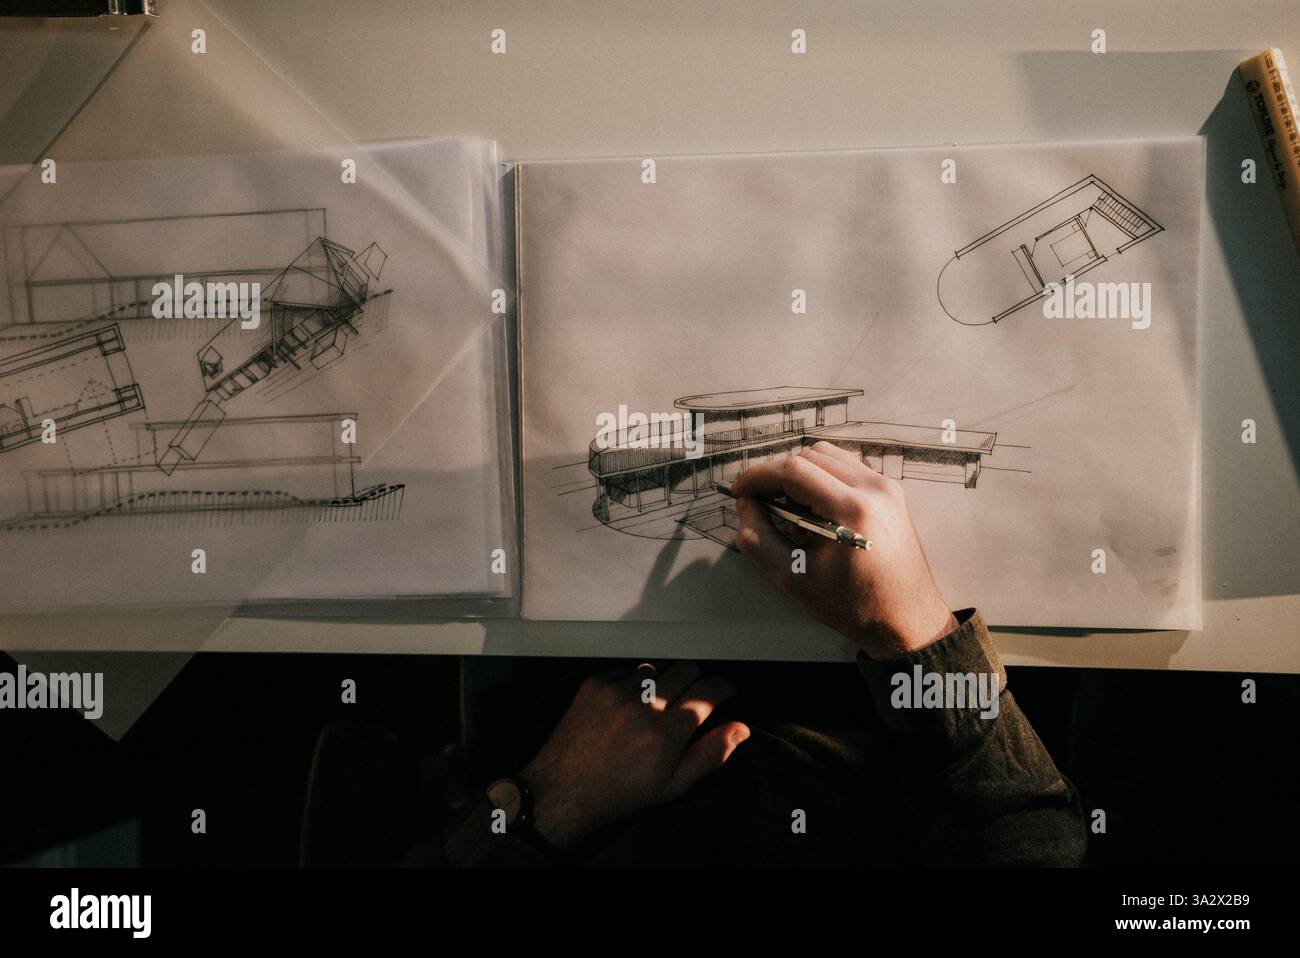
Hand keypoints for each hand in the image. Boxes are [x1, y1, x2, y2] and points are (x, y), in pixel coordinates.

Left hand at [520, 662, 748, 847]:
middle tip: (694, 698)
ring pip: (658, 668)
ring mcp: (616, 691)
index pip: (708, 693)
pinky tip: (630, 704)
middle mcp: (643, 705)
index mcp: (666, 733)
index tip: (728, 690)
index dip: (724, 687)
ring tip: (658, 704)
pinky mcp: (595, 684)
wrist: (565, 789)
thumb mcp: (673, 785)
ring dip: (664, 681)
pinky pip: (627, 670)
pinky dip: (635, 683)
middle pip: (686, 670)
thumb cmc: (622, 792)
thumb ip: (710, 754)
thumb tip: (741, 729)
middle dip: (697, 680)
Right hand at [731, 441, 956, 659]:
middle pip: (809, 456)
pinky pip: (847, 467)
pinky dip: (823, 477)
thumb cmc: (852, 605)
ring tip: (789, 507)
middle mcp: (873, 489)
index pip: (793, 470)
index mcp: (852, 509)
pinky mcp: (890, 492)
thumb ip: (758, 539)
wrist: (904, 619)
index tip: (741, 490)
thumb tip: (746, 505)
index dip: (758, 476)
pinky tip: (815, 508)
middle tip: (762, 503)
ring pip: (828, 456)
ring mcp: (886, 487)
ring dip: (800, 473)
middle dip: (778, 475)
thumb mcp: (792, 578)